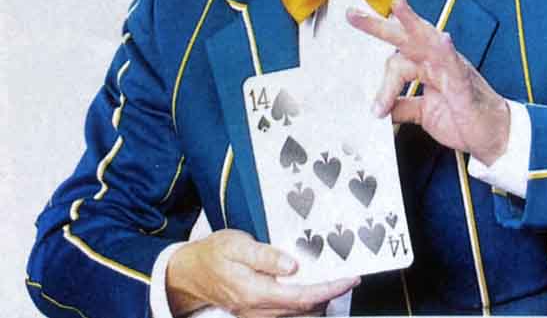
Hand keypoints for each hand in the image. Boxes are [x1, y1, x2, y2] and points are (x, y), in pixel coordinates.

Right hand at [165, 229, 358, 316]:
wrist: (188, 273)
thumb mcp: (237, 245)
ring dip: (318, 300)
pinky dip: (303, 303)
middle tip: (349, 277)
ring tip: (335, 281)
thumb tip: (293, 266)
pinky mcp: (254, 313)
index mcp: (255, 292)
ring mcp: (255, 314)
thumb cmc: (213, 253)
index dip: (329, 289)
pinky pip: (285, 313)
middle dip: (329, 295)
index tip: (349, 279)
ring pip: (296, 314)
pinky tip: (311, 288)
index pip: (302, 296)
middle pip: (304, 309)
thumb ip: (265, 257)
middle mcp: (257, 309)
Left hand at [347, 0, 509, 165]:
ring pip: (428, 39)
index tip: (375, 110)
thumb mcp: (423, 113)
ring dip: (412, 21)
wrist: (493, 136)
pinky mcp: (464, 83)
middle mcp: (436, 61)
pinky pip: (454, 64)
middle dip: (378, 25)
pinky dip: (447, 52)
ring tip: (397, 4)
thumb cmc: (462, 118)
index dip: (382, 85)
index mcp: (426, 66)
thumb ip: (402, 106)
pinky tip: (443, 39)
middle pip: (405, 37)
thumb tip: (380, 108)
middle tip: (352, 15)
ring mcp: (451, 68)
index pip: (396, 61)